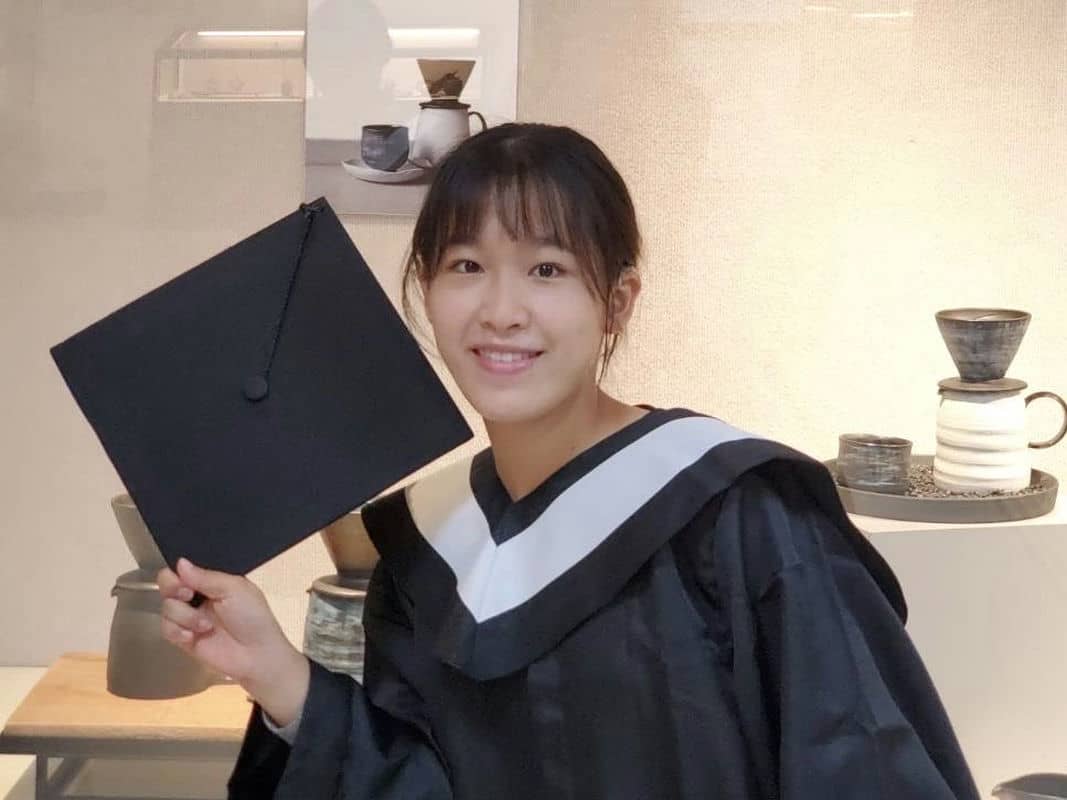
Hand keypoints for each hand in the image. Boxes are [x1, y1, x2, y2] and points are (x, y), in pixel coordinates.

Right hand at [156, 558, 303, 695]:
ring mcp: (189, 617)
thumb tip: (180, 563)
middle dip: (174, 590)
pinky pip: (166, 629)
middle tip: (188, 596)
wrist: (255, 654)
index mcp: (212, 581)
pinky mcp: (183, 638)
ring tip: (205, 626)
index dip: (178, 573)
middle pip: (167, 585)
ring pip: (167, 607)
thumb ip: (206, 577)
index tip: (185, 581)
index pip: (184, 569)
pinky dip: (178, 632)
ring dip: (185, 616)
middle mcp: (198, 596)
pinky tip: (193, 637)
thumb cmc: (252, 616)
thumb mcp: (234, 589)